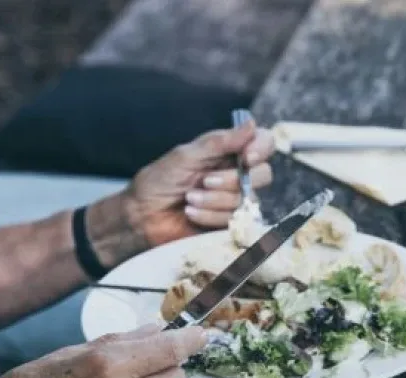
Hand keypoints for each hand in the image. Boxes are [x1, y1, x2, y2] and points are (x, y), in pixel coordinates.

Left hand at [85, 121, 274, 268]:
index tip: (247, 157)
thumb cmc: (159, 181)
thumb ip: (219, 142)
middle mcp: (237, 174)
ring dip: (214, 200)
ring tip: (189, 199)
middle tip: (204, 181)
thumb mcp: (186, 156)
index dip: (261, 149)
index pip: (264, 143)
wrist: (142, 216)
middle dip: (231, 180)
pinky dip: (210, 216)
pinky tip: (191, 213)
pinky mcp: (230, 224)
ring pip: (246, 199)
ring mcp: (235, 201)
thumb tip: (251, 124)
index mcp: (229, 152)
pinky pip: (235, 220)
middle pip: (263, 174)